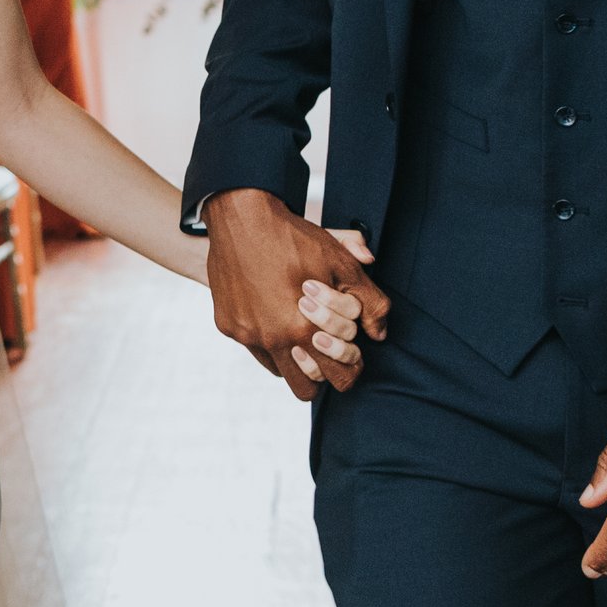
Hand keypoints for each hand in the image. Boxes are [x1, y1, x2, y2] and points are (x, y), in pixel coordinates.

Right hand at [202, 187, 390, 399]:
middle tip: (324, 343)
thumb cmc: (293, 238)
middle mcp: (272, 340)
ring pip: (279, 370)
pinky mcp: (228, 325)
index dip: (349, 366)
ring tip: (298, 327)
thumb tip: (379, 333)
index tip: (347, 348)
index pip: (338, 380)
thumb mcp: (341, 263)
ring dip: (292, 357)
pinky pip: (254, 347)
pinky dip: (266, 336)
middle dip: (320, 371)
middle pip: (306, 390)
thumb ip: (370, 302)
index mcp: (303, 330)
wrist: (241, 217)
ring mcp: (247, 334)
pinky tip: (272, 308)